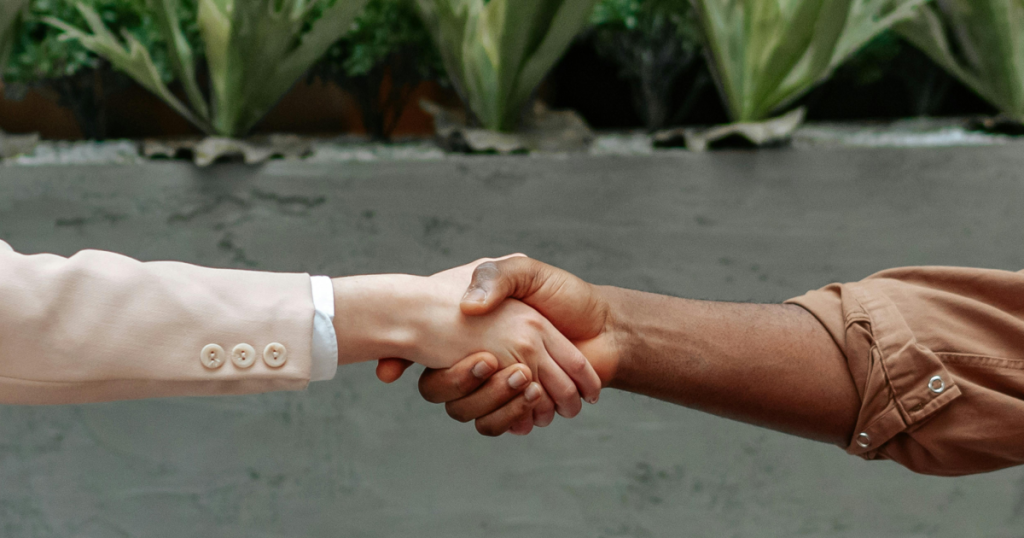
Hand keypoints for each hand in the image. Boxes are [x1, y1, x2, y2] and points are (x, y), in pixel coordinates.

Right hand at [370, 256, 601, 419]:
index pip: (436, 358)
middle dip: (480, 388)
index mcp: (476, 334)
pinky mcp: (524, 408)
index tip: (476, 357)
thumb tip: (466, 309)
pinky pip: (503, 426)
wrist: (608, 325)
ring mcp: (503, 388)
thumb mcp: (525, 271)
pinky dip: (519, 420)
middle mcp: (485, 363)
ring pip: (477, 414)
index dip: (443, 366)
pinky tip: (538, 406)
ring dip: (504, 405)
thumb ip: (494, 278)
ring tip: (533, 389)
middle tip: (507, 369)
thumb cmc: (567, 294)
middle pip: (452, 394)